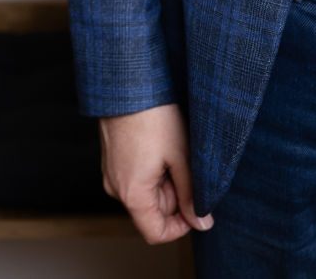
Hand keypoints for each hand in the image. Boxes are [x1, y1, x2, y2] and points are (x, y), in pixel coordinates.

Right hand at [99, 103, 213, 243]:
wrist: (127, 82)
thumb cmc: (154, 116)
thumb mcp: (181, 156)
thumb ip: (192, 193)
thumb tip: (203, 223)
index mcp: (132, 194)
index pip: (155, 233)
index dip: (181, 227)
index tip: (198, 208)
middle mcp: (116, 188)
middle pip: (153, 209)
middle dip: (175, 193)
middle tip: (188, 162)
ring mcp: (112, 172)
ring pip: (146, 190)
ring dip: (165, 177)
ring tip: (174, 147)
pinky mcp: (112, 158)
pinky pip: (136, 174)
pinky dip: (153, 166)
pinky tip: (162, 141)